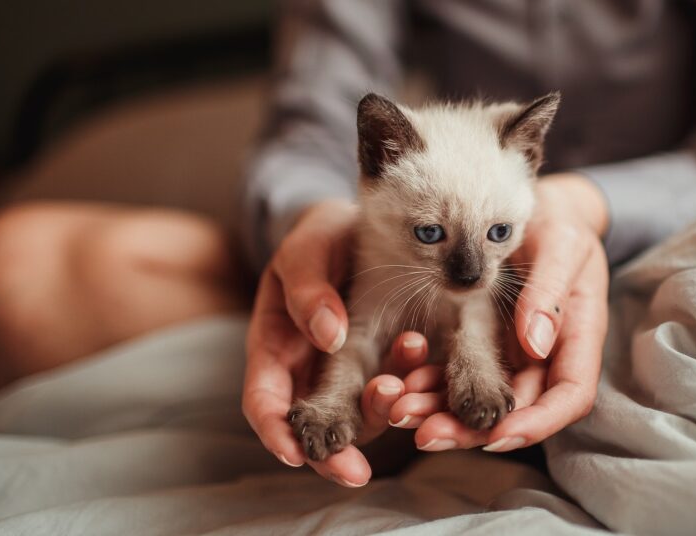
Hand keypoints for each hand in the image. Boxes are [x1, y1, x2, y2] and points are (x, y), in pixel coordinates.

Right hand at [242, 199, 429, 485]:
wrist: (360, 226)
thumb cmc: (320, 239)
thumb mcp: (306, 252)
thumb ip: (308, 290)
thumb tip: (330, 336)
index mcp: (276, 348)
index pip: (265, 403)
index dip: (275, 434)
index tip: (295, 455)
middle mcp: (311, 371)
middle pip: (314, 427)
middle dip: (333, 453)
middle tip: (358, 469)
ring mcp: (351, 372)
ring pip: (361, 413)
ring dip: (381, 413)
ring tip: (402, 394)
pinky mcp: (389, 365)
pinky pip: (399, 388)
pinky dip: (412, 388)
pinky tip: (431, 375)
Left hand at [389, 174, 609, 450]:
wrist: (537, 206)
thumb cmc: (559, 221)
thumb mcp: (560, 244)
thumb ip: (549, 291)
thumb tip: (534, 345)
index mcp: (578, 336)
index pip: (569, 397)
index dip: (537, 422)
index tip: (497, 434)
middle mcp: (547, 354)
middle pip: (517, 409)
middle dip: (472, 429)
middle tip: (425, 433)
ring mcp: (513, 352)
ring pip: (482, 399)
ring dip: (442, 411)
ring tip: (400, 410)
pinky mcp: (484, 342)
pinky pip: (459, 372)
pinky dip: (431, 381)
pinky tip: (399, 381)